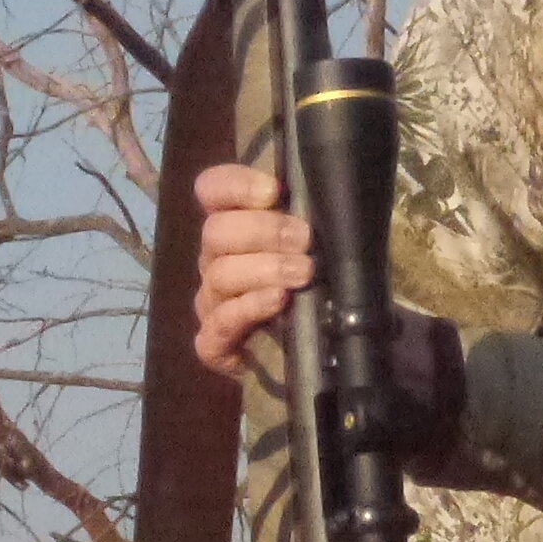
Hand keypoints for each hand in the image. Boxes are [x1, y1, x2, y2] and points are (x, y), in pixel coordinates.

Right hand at [190, 163, 314, 375]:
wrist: (318, 355)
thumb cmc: (320, 287)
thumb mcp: (321, 246)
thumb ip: (313, 218)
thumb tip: (331, 193)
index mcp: (234, 225)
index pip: (212, 190)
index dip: (236, 185)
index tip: (274, 191)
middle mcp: (216, 260)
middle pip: (216, 232)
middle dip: (263, 230)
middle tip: (305, 240)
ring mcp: (211, 302)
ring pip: (220, 274)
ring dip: (265, 269)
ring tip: (304, 273)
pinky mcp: (212, 344)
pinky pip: (220, 322)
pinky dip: (250, 308)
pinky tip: (278, 301)